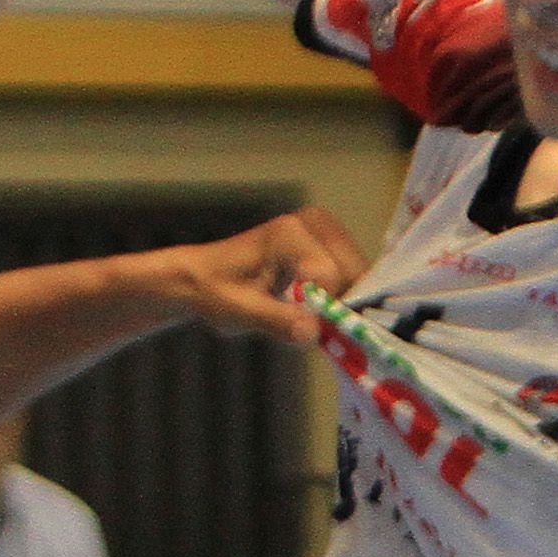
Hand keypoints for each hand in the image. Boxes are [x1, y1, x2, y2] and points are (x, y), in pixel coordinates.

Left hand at [150, 206, 367, 348]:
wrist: (200, 278)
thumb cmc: (214, 291)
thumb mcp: (239, 311)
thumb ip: (276, 320)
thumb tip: (313, 332)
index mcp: (289, 233)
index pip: (329, 276)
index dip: (324, 310)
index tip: (309, 332)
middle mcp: (314, 223)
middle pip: (351, 274)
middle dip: (339, 306)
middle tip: (317, 330)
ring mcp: (324, 231)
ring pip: (357, 278)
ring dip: (342, 304)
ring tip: (313, 319)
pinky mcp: (329, 245)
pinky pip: (350, 277)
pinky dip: (341, 298)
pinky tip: (320, 310)